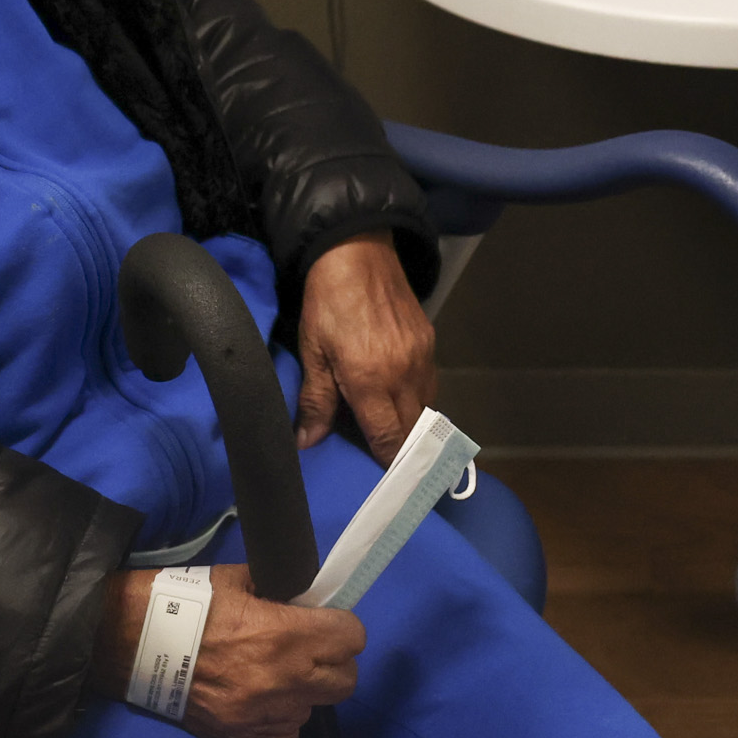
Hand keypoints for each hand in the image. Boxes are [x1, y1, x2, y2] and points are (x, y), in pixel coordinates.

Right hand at [99, 564, 363, 737]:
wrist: (133, 644)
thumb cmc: (188, 603)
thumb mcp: (240, 579)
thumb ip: (282, 589)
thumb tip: (310, 596)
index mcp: (286, 634)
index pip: (352, 638)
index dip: (342, 627)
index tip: (326, 623)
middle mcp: (284, 679)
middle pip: (346, 680)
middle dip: (333, 661)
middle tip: (310, 649)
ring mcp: (265, 714)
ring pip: (316, 709)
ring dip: (305, 691)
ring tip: (278, 675)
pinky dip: (281, 722)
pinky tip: (264, 704)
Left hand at [293, 231, 434, 462]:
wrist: (358, 250)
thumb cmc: (327, 302)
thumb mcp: (312, 350)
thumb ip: (315, 399)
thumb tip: (307, 442)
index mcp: (370, 380)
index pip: (388, 439)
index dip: (390, 466)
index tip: (389, 488)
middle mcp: (403, 374)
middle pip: (414, 431)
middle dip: (407, 455)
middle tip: (398, 475)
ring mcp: (421, 357)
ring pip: (427, 409)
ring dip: (415, 428)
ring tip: (402, 443)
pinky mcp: (429, 341)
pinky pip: (430, 383)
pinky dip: (419, 399)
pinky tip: (403, 402)